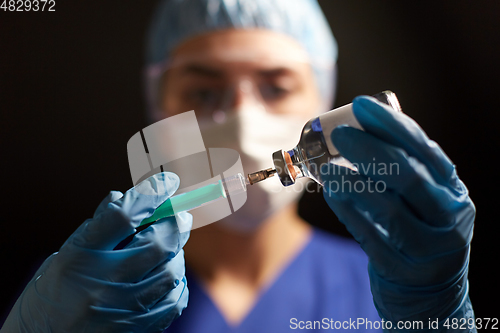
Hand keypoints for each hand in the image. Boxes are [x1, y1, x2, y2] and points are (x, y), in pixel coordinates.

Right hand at [1, 172, 191, 332]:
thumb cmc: (52, 295)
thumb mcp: (66, 253)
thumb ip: (99, 226)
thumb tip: (127, 198)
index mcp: (81, 256)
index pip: (124, 216)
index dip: (151, 194)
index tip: (167, 183)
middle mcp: (103, 282)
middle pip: (158, 242)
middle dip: (175, 223)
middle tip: (178, 215)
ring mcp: (123, 308)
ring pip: (171, 270)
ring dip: (176, 252)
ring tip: (169, 247)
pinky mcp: (137, 328)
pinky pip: (174, 300)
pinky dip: (176, 281)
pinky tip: (166, 275)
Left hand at [321, 96, 474, 330]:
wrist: (428, 290)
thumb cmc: (418, 228)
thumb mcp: (423, 197)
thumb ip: (400, 168)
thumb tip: (360, 128)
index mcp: (452, 189)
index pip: (424, 150)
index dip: (391, 125)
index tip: (361, 105)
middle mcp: (448, 217)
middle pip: (408, 178)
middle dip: (370, 151)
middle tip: (340, 134)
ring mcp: (427, 247)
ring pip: (388, 211)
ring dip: (352, 183)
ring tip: (327, 167)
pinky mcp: (401, 269)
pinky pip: (370, 238)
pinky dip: (348, 212)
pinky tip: (332, 193)